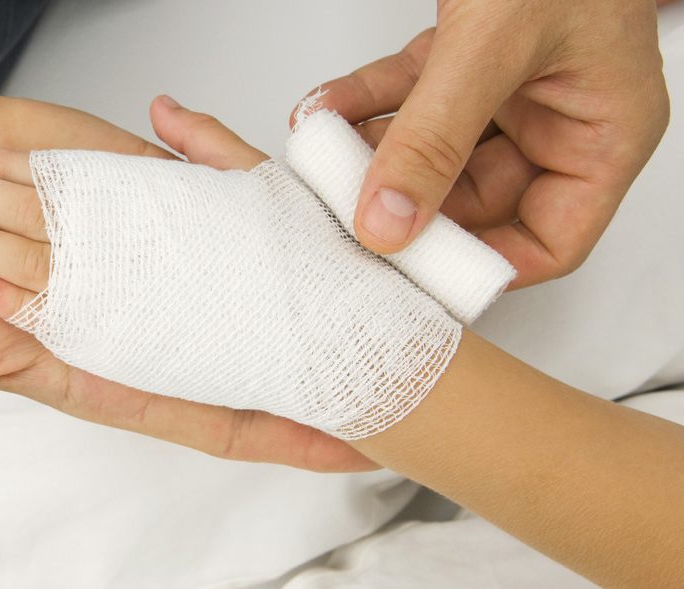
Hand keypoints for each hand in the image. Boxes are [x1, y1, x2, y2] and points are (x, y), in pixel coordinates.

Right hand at [0, 95, 374, 460]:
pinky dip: (246, 192)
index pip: (205, 414)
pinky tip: (297, 191)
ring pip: (237, 269)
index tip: (355, 446)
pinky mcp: (137, 190)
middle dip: (314, 357)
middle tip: (398, 363)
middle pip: (242, 345)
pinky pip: (208, 196)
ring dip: (294, 274)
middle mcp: (132, 310)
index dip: (279, 434)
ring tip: (377, 280)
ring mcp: (142, 249)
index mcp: (94, 365)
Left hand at [306, 0, 668, 287]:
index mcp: (602, 133)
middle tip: (344, 213)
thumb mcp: (495, 45)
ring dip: (369, 154)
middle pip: (474, 203)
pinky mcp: (464, 63)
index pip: (550, 240)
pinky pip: (407, 102)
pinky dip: (363, 105)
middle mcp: (557, 120)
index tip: (411, 272)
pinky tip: (322, 111)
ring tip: (319, 157)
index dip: (482, 266)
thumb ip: (436, 136)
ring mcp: (509, 93)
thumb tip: (388, 220)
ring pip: (430, 153)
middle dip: (403, 205)